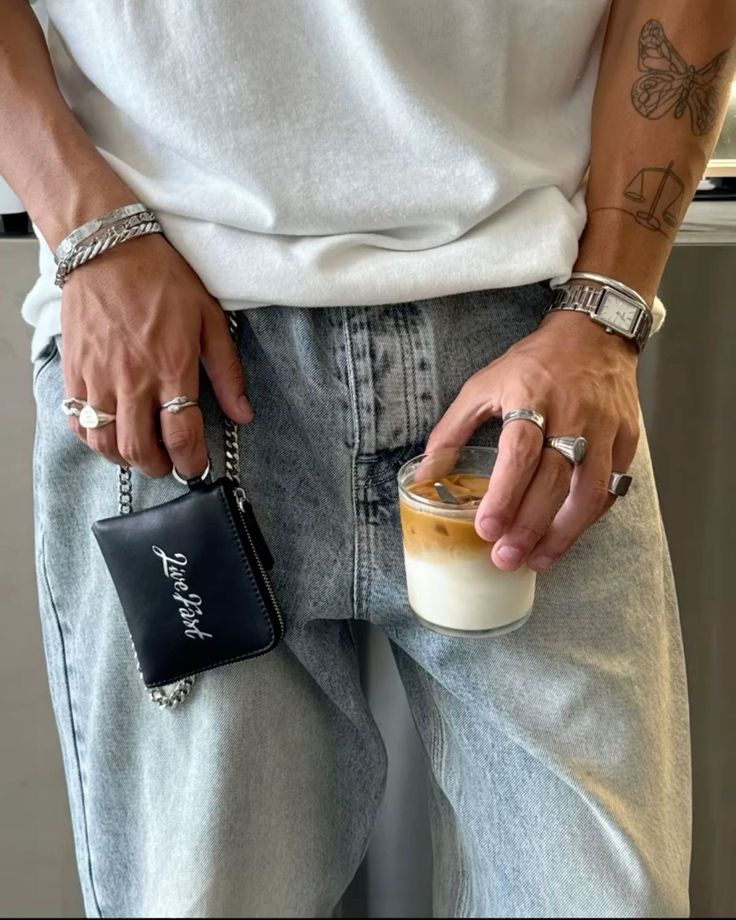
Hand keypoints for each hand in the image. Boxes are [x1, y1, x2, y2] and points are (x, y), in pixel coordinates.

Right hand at [61, 233, 252, 477]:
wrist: (106, 250)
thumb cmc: (161, 279)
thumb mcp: (209, 320)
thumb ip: (227, 372)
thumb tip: (243, 414)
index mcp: (171, 368)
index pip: (182, 435)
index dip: (191, 460)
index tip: (197, 466)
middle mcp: (133, 380)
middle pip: (141, 449)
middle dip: (160, 467)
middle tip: (170, 463)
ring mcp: (98, 378)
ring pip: (106, 443)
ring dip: (125, 459)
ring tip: (142, 452)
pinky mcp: (74, 373)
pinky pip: (78, 423)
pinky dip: (93, 439)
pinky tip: (110, 433)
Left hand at [425, 310, 639, 571]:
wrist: (595, 333)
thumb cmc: (534, 362)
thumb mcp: (483, 384)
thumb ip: (452, 430)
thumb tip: (425, 474)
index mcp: (531, 397)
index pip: (519, 453)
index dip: (504, 494)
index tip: (486, 528)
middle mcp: (572, 415)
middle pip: (553, 480)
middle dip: (529, 526)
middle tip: (506, 558)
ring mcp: (604, 429)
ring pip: (588, 492)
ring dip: (563, 533)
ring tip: (537, 560)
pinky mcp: (625, 439)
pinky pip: (610, 487)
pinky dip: (588, 517)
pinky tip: (566, 535)